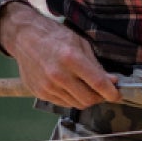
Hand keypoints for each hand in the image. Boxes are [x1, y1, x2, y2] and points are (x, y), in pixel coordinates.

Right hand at [0, 2, 123, 110]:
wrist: (24, 37)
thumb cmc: (54, 36)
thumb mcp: (79, 43)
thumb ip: (95, 65)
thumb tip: (111, 81)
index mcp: (71, 58)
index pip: (98, 83)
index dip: (112, 93)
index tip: (118, 95)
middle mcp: (58, 75)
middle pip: (88, 99)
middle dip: (99, 97)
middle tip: (102, 90)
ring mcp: (47, 86)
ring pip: (76, 104)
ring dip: (85, 98)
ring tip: (84, 87)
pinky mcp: (39, 93)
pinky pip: (62, 103)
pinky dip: (70, 98)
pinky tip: (70, 87)